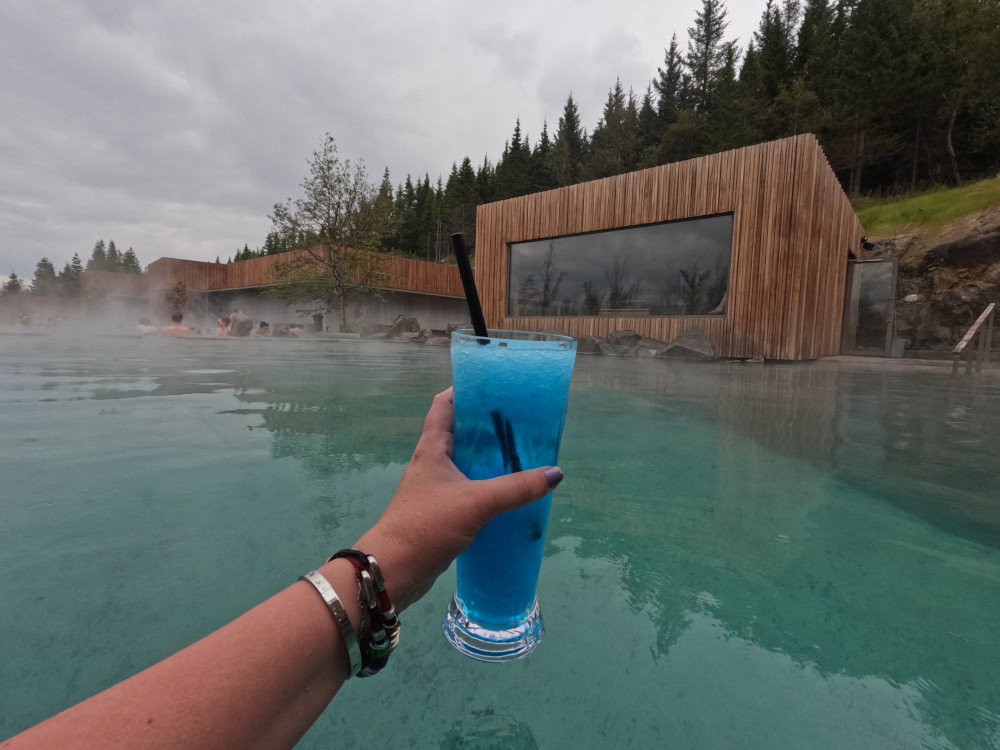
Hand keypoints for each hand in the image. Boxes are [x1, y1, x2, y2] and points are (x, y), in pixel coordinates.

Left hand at [354, 388, 561, 610]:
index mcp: (432, 447)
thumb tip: (555, 473)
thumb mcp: (477, 502)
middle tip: (520, 421)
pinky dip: (486, 485)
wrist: (394, 569)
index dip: (467, 389)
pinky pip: (467, 488)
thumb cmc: (427, 525)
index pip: (444, 404)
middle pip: (460, 431)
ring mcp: (434, 487)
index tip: (496, 386)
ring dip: (488, 457)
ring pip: (465, 462)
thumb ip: (516, 488)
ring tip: (521, 454)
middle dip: (488, 425)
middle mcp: (431, 462)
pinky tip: (508, 493)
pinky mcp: (439, 510)